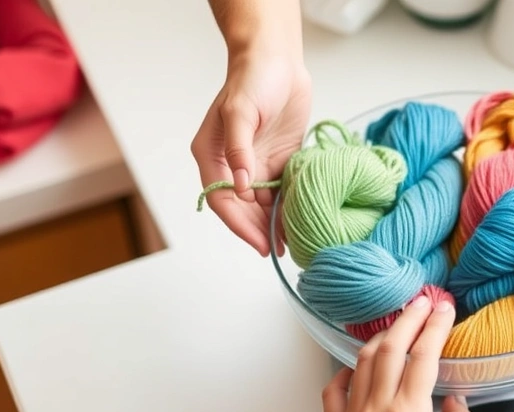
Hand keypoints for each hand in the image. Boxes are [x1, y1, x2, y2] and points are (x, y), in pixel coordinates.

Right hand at [191, 49, 311, 255]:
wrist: (277, 58)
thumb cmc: (253, 78)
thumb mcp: (241, 111)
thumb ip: (239, 148)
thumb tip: (243, 186)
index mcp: (212, 155)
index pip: (222, 199)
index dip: (239, 225)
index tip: (259, 243)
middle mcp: (232, 164)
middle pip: (242, 208)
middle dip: (257, 230)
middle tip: (278, 251)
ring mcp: (255, 163)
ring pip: (263, 204)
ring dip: (274, 223)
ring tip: (292, 244)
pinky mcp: (278, 159)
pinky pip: (282, 190)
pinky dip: (289, 206)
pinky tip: (301, 221)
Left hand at [322, 296, 473, 411]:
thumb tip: (454, 401)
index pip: (423, 355)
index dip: (435, 326)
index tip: (442, 310)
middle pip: (389, 350)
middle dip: (407, 320)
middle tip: (420, 305)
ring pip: (360, 366)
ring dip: (379, 340)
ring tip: (394, 328)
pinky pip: (333, 396)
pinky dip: (344, 375)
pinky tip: (353, 369)